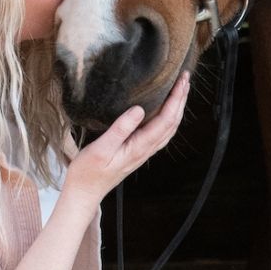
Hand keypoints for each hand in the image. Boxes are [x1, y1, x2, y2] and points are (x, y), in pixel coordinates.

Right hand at [65, 72, 189, 206]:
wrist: (85, 191)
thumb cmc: (89, 171)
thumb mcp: (101, 148)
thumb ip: (120, 129)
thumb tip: (139, 110)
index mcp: (140, 146)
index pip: (166, 120)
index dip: (175, 99)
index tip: (180, 81)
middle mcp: (146, 149)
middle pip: (172, 122)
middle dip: (181, 99)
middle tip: (186, 78)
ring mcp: (144, 151)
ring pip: (169, 128)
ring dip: (177, 108)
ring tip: (181, 90)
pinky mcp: (138, 151)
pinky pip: (161, 133)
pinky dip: (169, 118)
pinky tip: (167, 112)